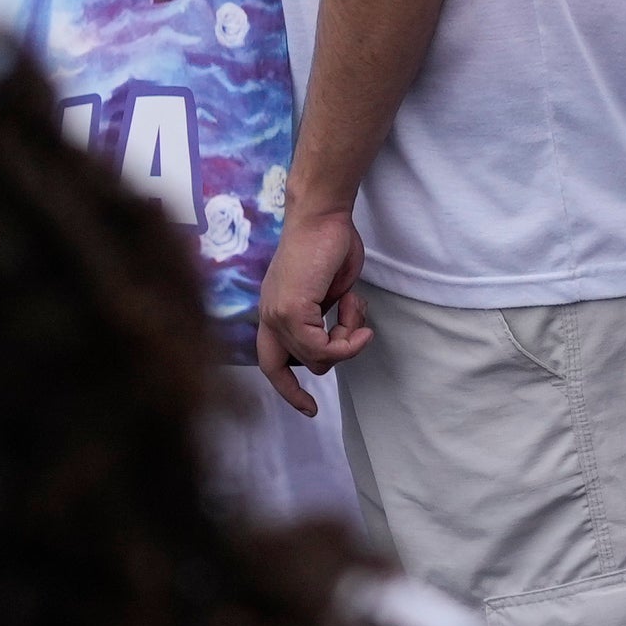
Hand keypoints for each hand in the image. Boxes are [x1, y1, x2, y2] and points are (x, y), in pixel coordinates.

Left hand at [255, 193, 367, 416]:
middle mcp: (268, 315)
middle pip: (291, 366)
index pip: (270, 362)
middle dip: (321, 367)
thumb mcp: (328, 293)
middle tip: (344, 356)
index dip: (288, 389)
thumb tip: (333, 346)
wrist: (322, 216)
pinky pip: (323, 346)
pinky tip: (357, 314)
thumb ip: (325, 320)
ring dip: (346, 342)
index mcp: (273, 310)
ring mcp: (277, 314)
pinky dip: (348, 338)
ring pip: (316, 358)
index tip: (310, 409)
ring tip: (356, 313)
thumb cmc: (329, 245)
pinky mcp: (291, 310)